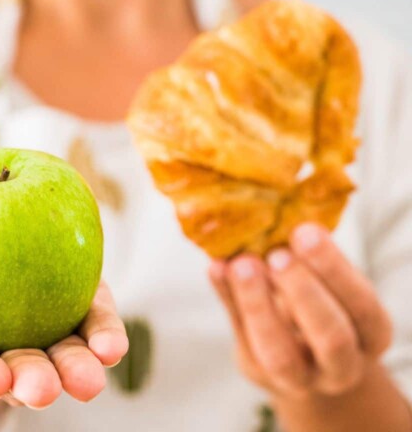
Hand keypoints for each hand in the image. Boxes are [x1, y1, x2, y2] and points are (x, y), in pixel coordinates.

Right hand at [0, 243, 127, 408]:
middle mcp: (7, 348)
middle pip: (21, 372)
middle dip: (32, 382)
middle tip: (42, 387)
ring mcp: (47, 331)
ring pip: (64, 356)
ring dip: (77, 368)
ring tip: (90, 378)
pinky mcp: (78, 306)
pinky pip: (94, 325)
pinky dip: (104, 336)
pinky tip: (111, 345)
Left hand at [208, 224, 392, 398]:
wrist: (303, 353)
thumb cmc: (318, 300)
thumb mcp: (326, 282)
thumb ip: (306, 257)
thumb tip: (273, 208)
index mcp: (368, 332)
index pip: (361, 306)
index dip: (333, 270)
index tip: (304, 231)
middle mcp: (341, 363)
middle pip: (331, 337)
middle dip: (302, 292)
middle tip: (277, 253)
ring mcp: (298, 376)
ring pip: (279, 354)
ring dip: (257, 303)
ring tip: (241, 263)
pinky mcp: (256, 368)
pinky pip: (240, 336)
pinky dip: (228, 299)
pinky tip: (216, 268)